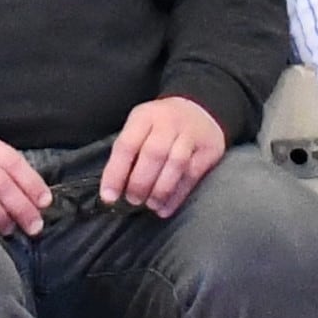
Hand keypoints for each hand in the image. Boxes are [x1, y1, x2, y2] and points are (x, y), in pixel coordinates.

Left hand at [97, 93, 226, 215]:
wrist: (200, 110)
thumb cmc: (160, 126)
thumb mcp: (140, 127)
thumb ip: (128, 153)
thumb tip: (112, 190)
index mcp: (145, 116)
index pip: (127, 145)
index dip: (116, 173)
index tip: (108, 196)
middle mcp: (169, 122)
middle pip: (153, 154)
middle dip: (140, 182)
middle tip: (133, 200)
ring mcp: (191, 134)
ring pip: (175, 164)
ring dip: (160, 190)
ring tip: (150, 205)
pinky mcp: (209, 149)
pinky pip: (192, 175)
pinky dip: (177, 195)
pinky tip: (166, 208)